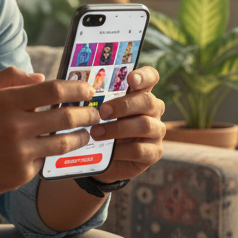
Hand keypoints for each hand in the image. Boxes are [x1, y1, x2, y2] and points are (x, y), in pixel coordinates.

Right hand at [0, 67, 100, 198]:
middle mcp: (15, 126)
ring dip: (80, 137)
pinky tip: (51, 150)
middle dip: (87, 114)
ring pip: (63, 142)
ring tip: (86, 134)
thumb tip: (40, 77)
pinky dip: (50, 154)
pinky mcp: (21, 174)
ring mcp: (19, 152)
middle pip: (66, 116)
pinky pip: (45, 161)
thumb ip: (9, 78)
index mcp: (6, 101)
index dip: (76, 88)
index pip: (53, 90)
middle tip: (95, 113)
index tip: (88, 89)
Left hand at [85, 66, 165, 183]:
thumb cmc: (103, 129)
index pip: (151, 77)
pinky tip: (109, 151)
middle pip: (147, 101)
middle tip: (102, 112)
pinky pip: (140, 149)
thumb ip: (99, 100)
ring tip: (96, 133)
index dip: (144, 76)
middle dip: (123, 105)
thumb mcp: (100, 112)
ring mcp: (157, 131)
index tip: (130, 79)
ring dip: (118, 129)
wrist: (106, 160)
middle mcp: (153, 111)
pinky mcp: (155, 152)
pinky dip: (122, 150)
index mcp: (141, 95)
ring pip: (145, 125)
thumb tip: (81, 88)